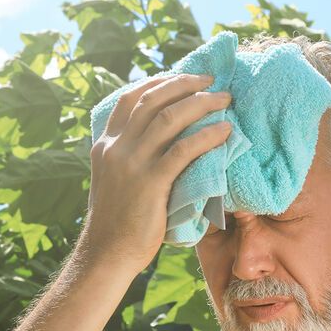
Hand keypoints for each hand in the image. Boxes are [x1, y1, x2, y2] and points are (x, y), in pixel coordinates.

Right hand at [75, 73, 231, 273]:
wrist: (107, 253)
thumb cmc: (117, 221)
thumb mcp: (114, 179)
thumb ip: (129, 156)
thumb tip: (162, 141)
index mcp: (105, 144)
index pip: (130, 99)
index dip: (158, 81)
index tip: (183, 77)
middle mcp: (116, 147)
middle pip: (153, 99)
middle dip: (185, 84)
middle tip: (211, 81)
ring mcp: (132, 163)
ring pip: (169, 118)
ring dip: (201, 103)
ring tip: (224, 99)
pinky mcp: (150, 182)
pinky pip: (183, 150)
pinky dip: (207, 136)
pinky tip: (225, 131)